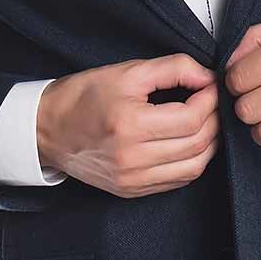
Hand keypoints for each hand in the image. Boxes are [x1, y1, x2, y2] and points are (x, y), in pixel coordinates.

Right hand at [36, 53, 219, 197]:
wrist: (46, 130)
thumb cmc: (82, 97)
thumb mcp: (126, 71)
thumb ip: (172, 69)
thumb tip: (206, 76)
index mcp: (129, 125)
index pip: (191, 118)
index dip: (209, 100)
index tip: (209, 86)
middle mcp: (132, 158)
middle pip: (197, 144)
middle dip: (213, 119)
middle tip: (210, 101)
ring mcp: (133, 179)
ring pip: (194, 167)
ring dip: (208, 143)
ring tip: (204, 122)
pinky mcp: (132, 190)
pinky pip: (178, 181)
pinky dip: (192, 161)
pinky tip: (188, 143)